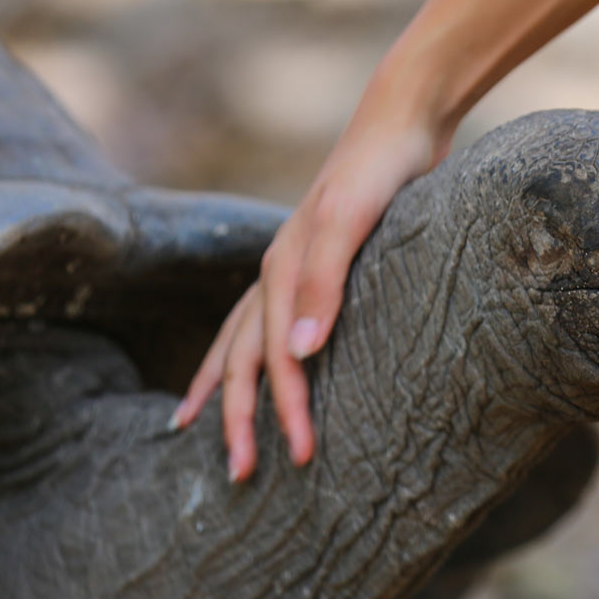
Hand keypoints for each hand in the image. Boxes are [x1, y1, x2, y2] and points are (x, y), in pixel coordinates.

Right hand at [172, 87, 446, 481]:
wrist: (401, 122)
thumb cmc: (380, 171)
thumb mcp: (353, 222)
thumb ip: (324, 283)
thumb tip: (297, 357)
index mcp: (282, 272)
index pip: (275, 361)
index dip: (285, 411)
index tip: (302, 458)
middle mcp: (278, 272)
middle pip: (243, 357)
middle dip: (238, 418)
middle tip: (238, 476)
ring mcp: (293, 266)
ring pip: (242, 338)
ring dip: (226, 387)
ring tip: (197, 424)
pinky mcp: (318, 261)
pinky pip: (269, 318)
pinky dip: (253, 348)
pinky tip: (260, 359)